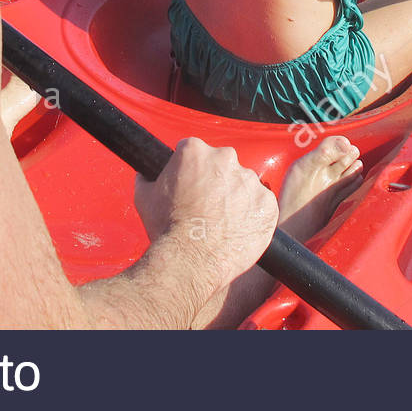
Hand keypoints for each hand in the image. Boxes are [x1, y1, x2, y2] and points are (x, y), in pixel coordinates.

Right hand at [134, 137, 276, 284]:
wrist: (190, 260)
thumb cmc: (166, 228)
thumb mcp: (144, 197)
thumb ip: (147, 178)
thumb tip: (145, 174)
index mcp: (195, 150)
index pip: (195, 152)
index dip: (190, 170)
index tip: (190, 186)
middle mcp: (226, 158)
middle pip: (222, 164)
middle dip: (215, 181)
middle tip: (206, 206)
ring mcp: (249, 180)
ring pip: (243, 184)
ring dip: (235, 198)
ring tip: (221, 222)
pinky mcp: (267, 203)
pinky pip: (262, 204)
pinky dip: (252, 215)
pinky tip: (237, 229)